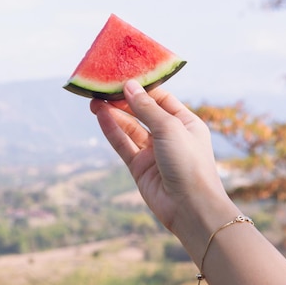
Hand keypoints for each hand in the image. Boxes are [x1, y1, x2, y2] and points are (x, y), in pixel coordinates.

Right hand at [90, 80, 232, 235]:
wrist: (191, 208)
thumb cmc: (189, 163)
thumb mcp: (169, 128)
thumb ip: (146, 107)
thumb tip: (129, 85)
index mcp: (185, 122)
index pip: (161, 98)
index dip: (142, 88)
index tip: (122, 77)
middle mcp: (169, 135)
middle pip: (142, 112)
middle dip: (123, 100)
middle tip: (102, 88)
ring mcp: (153, 152)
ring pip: (129, 128)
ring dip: (113, 114)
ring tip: (95, 100)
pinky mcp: (139, 167)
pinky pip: (123, 144)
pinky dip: (111, 130)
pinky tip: (100, 116)